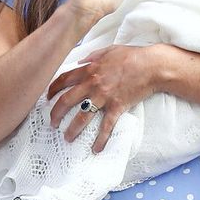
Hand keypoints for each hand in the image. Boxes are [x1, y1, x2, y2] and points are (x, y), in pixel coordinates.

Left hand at [48, 44, 170, 153]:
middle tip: (52, 123)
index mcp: (89, 70)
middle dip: (56, 114)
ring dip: (72, 129)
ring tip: (67, 138)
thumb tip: (80, 61)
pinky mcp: (117, 107)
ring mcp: (104, 97)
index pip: (63, 80)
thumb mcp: (108, 50)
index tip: (48, 98)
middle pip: (66, 101)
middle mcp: (92, 84)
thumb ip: (92, 56)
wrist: (151, 66)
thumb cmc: (132, 56)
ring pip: (82, 116)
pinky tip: (96, 149)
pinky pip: (106, 126)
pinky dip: (101, 139)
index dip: (52, 89)